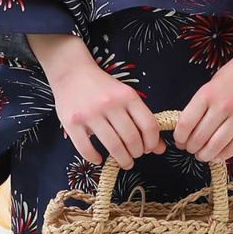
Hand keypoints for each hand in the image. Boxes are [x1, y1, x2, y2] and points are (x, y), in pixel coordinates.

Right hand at [50, 59, 166, 170]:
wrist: (72, 72)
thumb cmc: (103, 85)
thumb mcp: (126, 95)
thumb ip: (142, 119)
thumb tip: (160, 148)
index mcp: (127, 95)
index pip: (148, 125)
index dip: (152, 142)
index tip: (149, 149)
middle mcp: (110, 104)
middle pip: (132, 139)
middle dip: (137, 154)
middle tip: (134, 156)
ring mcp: (90, 114)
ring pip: (113, 147)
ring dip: (122, 160)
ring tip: (124, 161)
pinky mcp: (72, 123)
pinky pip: (86, 149)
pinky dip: (95, 158)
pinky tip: (99, 158)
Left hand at [173, 49, 232, 162]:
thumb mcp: (211, 84)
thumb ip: (201, 105)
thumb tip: (188, 129)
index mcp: (207, 93)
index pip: (186, 123)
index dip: (179, 137)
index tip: (179, 141)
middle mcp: (222, 106)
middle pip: (200, 138)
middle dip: (191, 148)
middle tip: (190, 149)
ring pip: (216, 146)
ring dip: (205, 155)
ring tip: (202, 155)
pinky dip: (223, 155)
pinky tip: (218, 154)